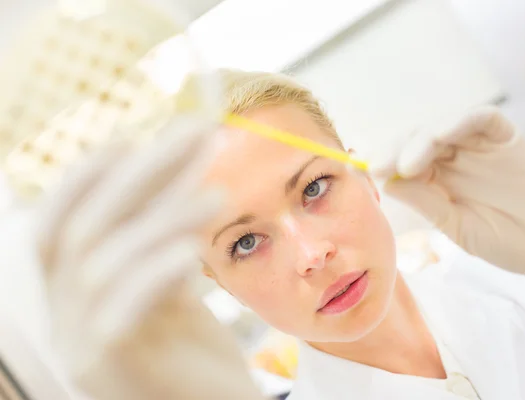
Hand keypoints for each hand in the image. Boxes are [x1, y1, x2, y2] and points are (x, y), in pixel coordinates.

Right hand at [36, 118, 263, 399]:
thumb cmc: (196, 357)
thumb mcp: (173, 293)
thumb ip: (161, 244)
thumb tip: (177, 174)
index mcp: (74, 299)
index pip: (59, 225)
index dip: (87, 177)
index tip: (132, 139)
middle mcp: (65, 321)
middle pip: (85, 229)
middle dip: (142, 174)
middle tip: (194, 133)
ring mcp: (82, 347)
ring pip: (103, 262)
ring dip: (162, 218)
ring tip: (218, 196)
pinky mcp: (112, 368)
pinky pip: (120, 311)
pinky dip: (154, 271)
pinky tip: (193, 251)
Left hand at [372, 107, 524, 294]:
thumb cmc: (501, 242)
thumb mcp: (456, 226)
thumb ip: (426, 201)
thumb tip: (387, 181)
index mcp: (435, 178)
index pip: (401, 159)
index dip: (382, 161)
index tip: (364, 170)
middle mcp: (452, 157)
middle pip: (416, 138)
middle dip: (394, 149)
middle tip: (380, 167)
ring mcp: (477, 145)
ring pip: (442, 125)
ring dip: (421, 139)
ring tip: (409, 164)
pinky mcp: (504, 136)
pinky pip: (481, 118)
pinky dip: (460, 121)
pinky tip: (443, 136)